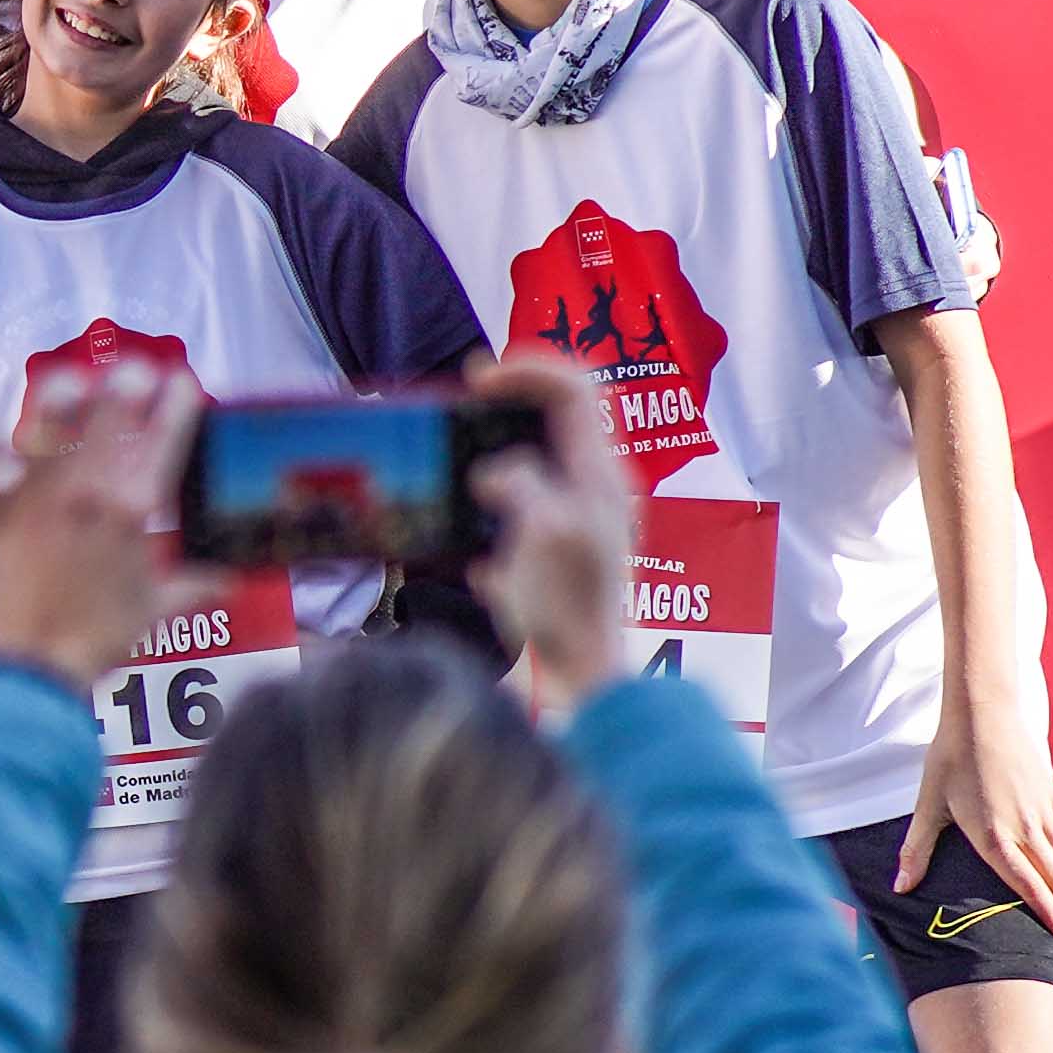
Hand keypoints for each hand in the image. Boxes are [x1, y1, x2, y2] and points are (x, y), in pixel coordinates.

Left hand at [0, 361, 206, 695]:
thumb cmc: (97, 643)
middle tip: (134, 373)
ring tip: (73, 382)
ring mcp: (33, 498)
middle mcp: (83, 493)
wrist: (34, 671)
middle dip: (127, 383)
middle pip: (109, 413)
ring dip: (63, 395)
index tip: (182, 385)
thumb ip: (195, 587)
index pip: (164, 438)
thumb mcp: (155, 612)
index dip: (178, 403)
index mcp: (130, 512)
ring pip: (48, 422)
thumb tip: (229, 580)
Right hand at [464, 350, 641, 697]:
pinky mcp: (552, 558)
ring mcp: (575, 524)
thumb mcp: (545, 533)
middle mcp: (593, 491)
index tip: (475, 380)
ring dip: (492, 460)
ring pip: (534, 465)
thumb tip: (490, 473)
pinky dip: (491, 514)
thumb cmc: (570, 609)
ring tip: (453, 478)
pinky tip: (476, 556)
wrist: (584, 682)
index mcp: (599, 474)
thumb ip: (520, 485)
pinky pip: (519, 514)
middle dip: (505, 407)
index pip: (574, 388)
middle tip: (460, 410)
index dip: (526, 369)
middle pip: (554, 419)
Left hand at [903, 679, 1052, 951]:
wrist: (983, 714)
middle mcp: (1024, 826)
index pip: (1026, 883)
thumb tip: (900, 888)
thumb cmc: (950, 759)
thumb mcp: (928, 805)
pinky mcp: (1052, 795)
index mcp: (993, 833)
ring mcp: (1042, 810)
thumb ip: (917, 851)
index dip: (1047, 912)